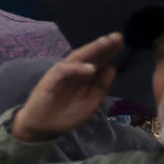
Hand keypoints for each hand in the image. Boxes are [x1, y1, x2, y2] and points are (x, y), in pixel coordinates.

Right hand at [10, 34, 124, 144]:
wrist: (42, 126)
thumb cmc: (66, 114)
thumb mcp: (91, 102)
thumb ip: (101, 86)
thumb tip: (112, 68)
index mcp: (84, 76)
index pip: (98, 61)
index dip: (109, 52)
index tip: (121, 41)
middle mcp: (73, 72)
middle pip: (89, 56)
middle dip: (103, 46)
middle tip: (117, 37)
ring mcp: (61, 75)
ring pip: (77, 58)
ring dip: (91, 50)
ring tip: (105, 43)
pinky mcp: (50, 81)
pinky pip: (63, 71)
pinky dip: (76, 69)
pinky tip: (90, 68)